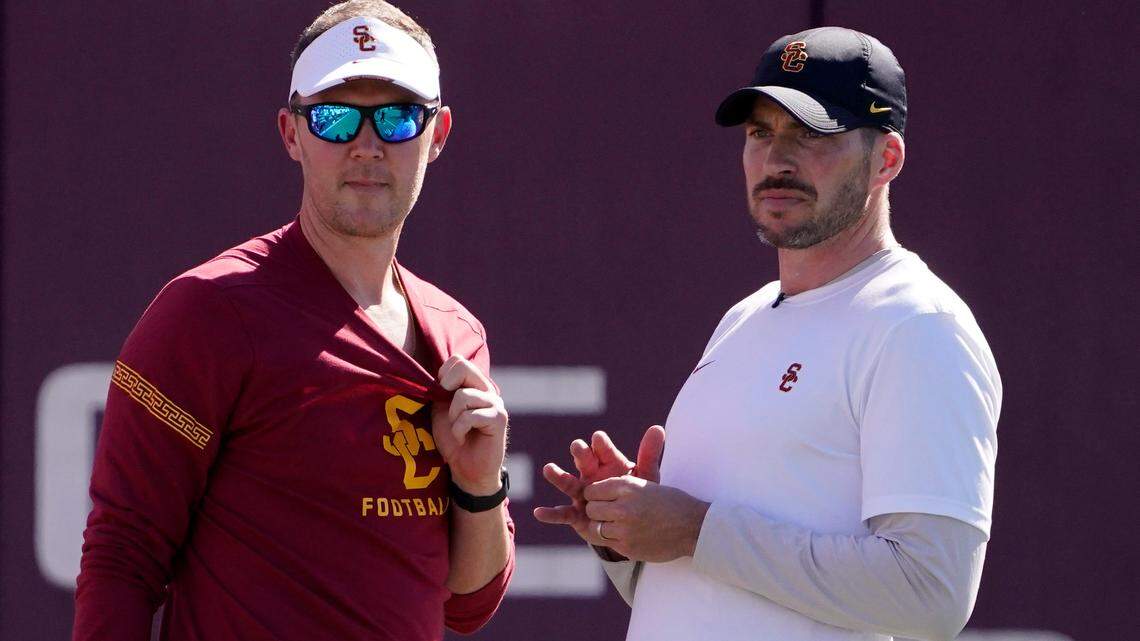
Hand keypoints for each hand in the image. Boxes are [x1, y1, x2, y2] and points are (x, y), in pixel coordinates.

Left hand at [431, 355, 507, 495]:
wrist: (466, 470)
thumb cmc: (452, 440)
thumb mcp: (440, 410)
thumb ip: (440, 390)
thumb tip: (431, 375)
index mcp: (474, 385)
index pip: (458, 360)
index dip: (443, 375)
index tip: (441, 396)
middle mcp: (487, 390)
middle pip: (463, 367)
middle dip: (446, 389)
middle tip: (448, 411)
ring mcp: (495, 403)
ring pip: (463, 396)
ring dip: (453, 417)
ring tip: (458, 430)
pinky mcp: (499, 419)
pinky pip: (470, 416)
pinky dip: (459, 430)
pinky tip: (463, 438)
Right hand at [532, 426, 665, 546]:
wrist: (630, 522)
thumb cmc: (635, 494)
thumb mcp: (645, 477)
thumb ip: (649, 455)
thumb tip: (658, 428)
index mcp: (608, 464)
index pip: (603, 450)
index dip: (601, 444)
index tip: (598, 438)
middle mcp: (591, 475)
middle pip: (584, 461)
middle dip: (580, 453)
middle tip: (577, 446)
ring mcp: (582, 494)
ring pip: (568, 483)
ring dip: (558, 476)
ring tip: (549, 469)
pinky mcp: (576, 514)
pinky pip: (563, 514)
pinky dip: (551, 514)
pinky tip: (539, 513)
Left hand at [582, 475, 708, 562]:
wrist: (694, 527)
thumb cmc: (672, 503)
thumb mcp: (646, 486)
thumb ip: (621, 489)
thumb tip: (595, 492)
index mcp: (628, 486)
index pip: (592, 490)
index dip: (594, 495)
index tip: (600, 499)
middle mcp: (623, 506)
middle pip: (591, 509)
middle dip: (595, 511)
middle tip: (606, 514)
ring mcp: (624, 529)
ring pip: (594, 528)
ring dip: (601, 527)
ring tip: (613, 526)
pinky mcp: (627, 547)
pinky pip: (606, 543)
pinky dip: (611, 540)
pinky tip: (623, 536)